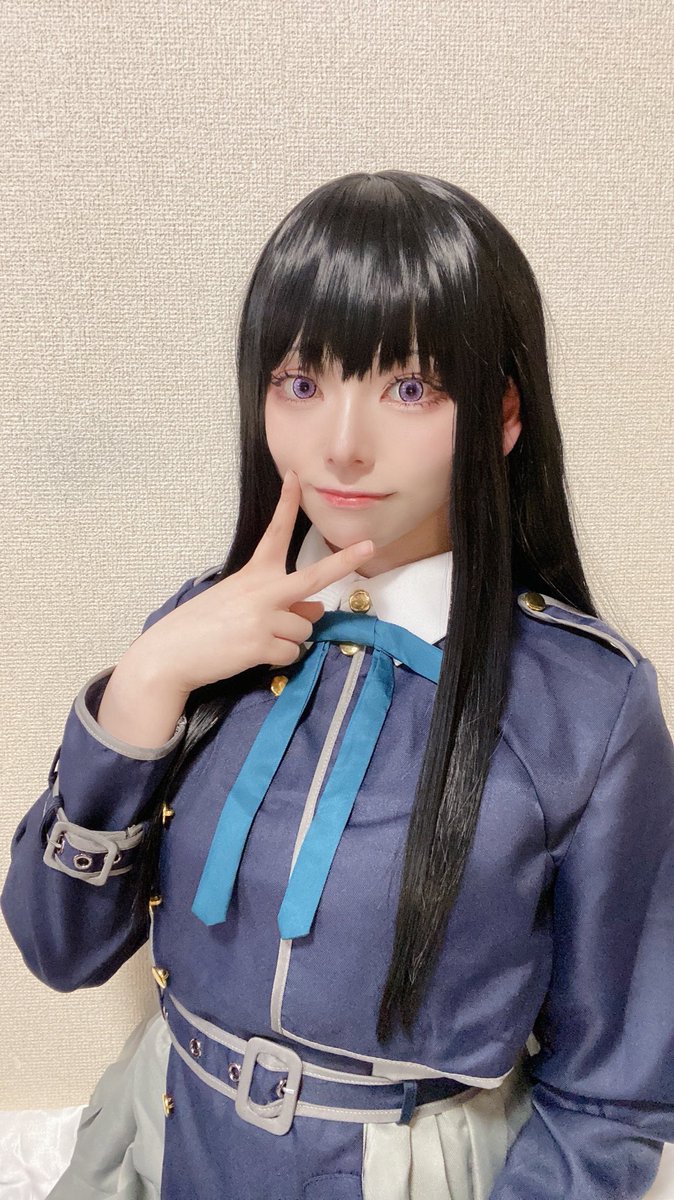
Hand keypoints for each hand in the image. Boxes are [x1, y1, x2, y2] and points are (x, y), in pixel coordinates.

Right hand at [126, 470, 375, 693]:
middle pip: (315, 576)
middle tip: (369, 546)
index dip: (287, 504)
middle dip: (344, 561)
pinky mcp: (262, 644)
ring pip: (304, 628)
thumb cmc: (201, 626)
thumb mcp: (238, 603)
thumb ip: (277, 601)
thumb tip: (316, 609)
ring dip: (289, 639)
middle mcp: (263, 590)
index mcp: (253, 573)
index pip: (275, 533)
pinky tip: (254, 655)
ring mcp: (264, 617)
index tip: (296, 477)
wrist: (170, 654)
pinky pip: (291, 653)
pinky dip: (278, 659)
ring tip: (258, 640)